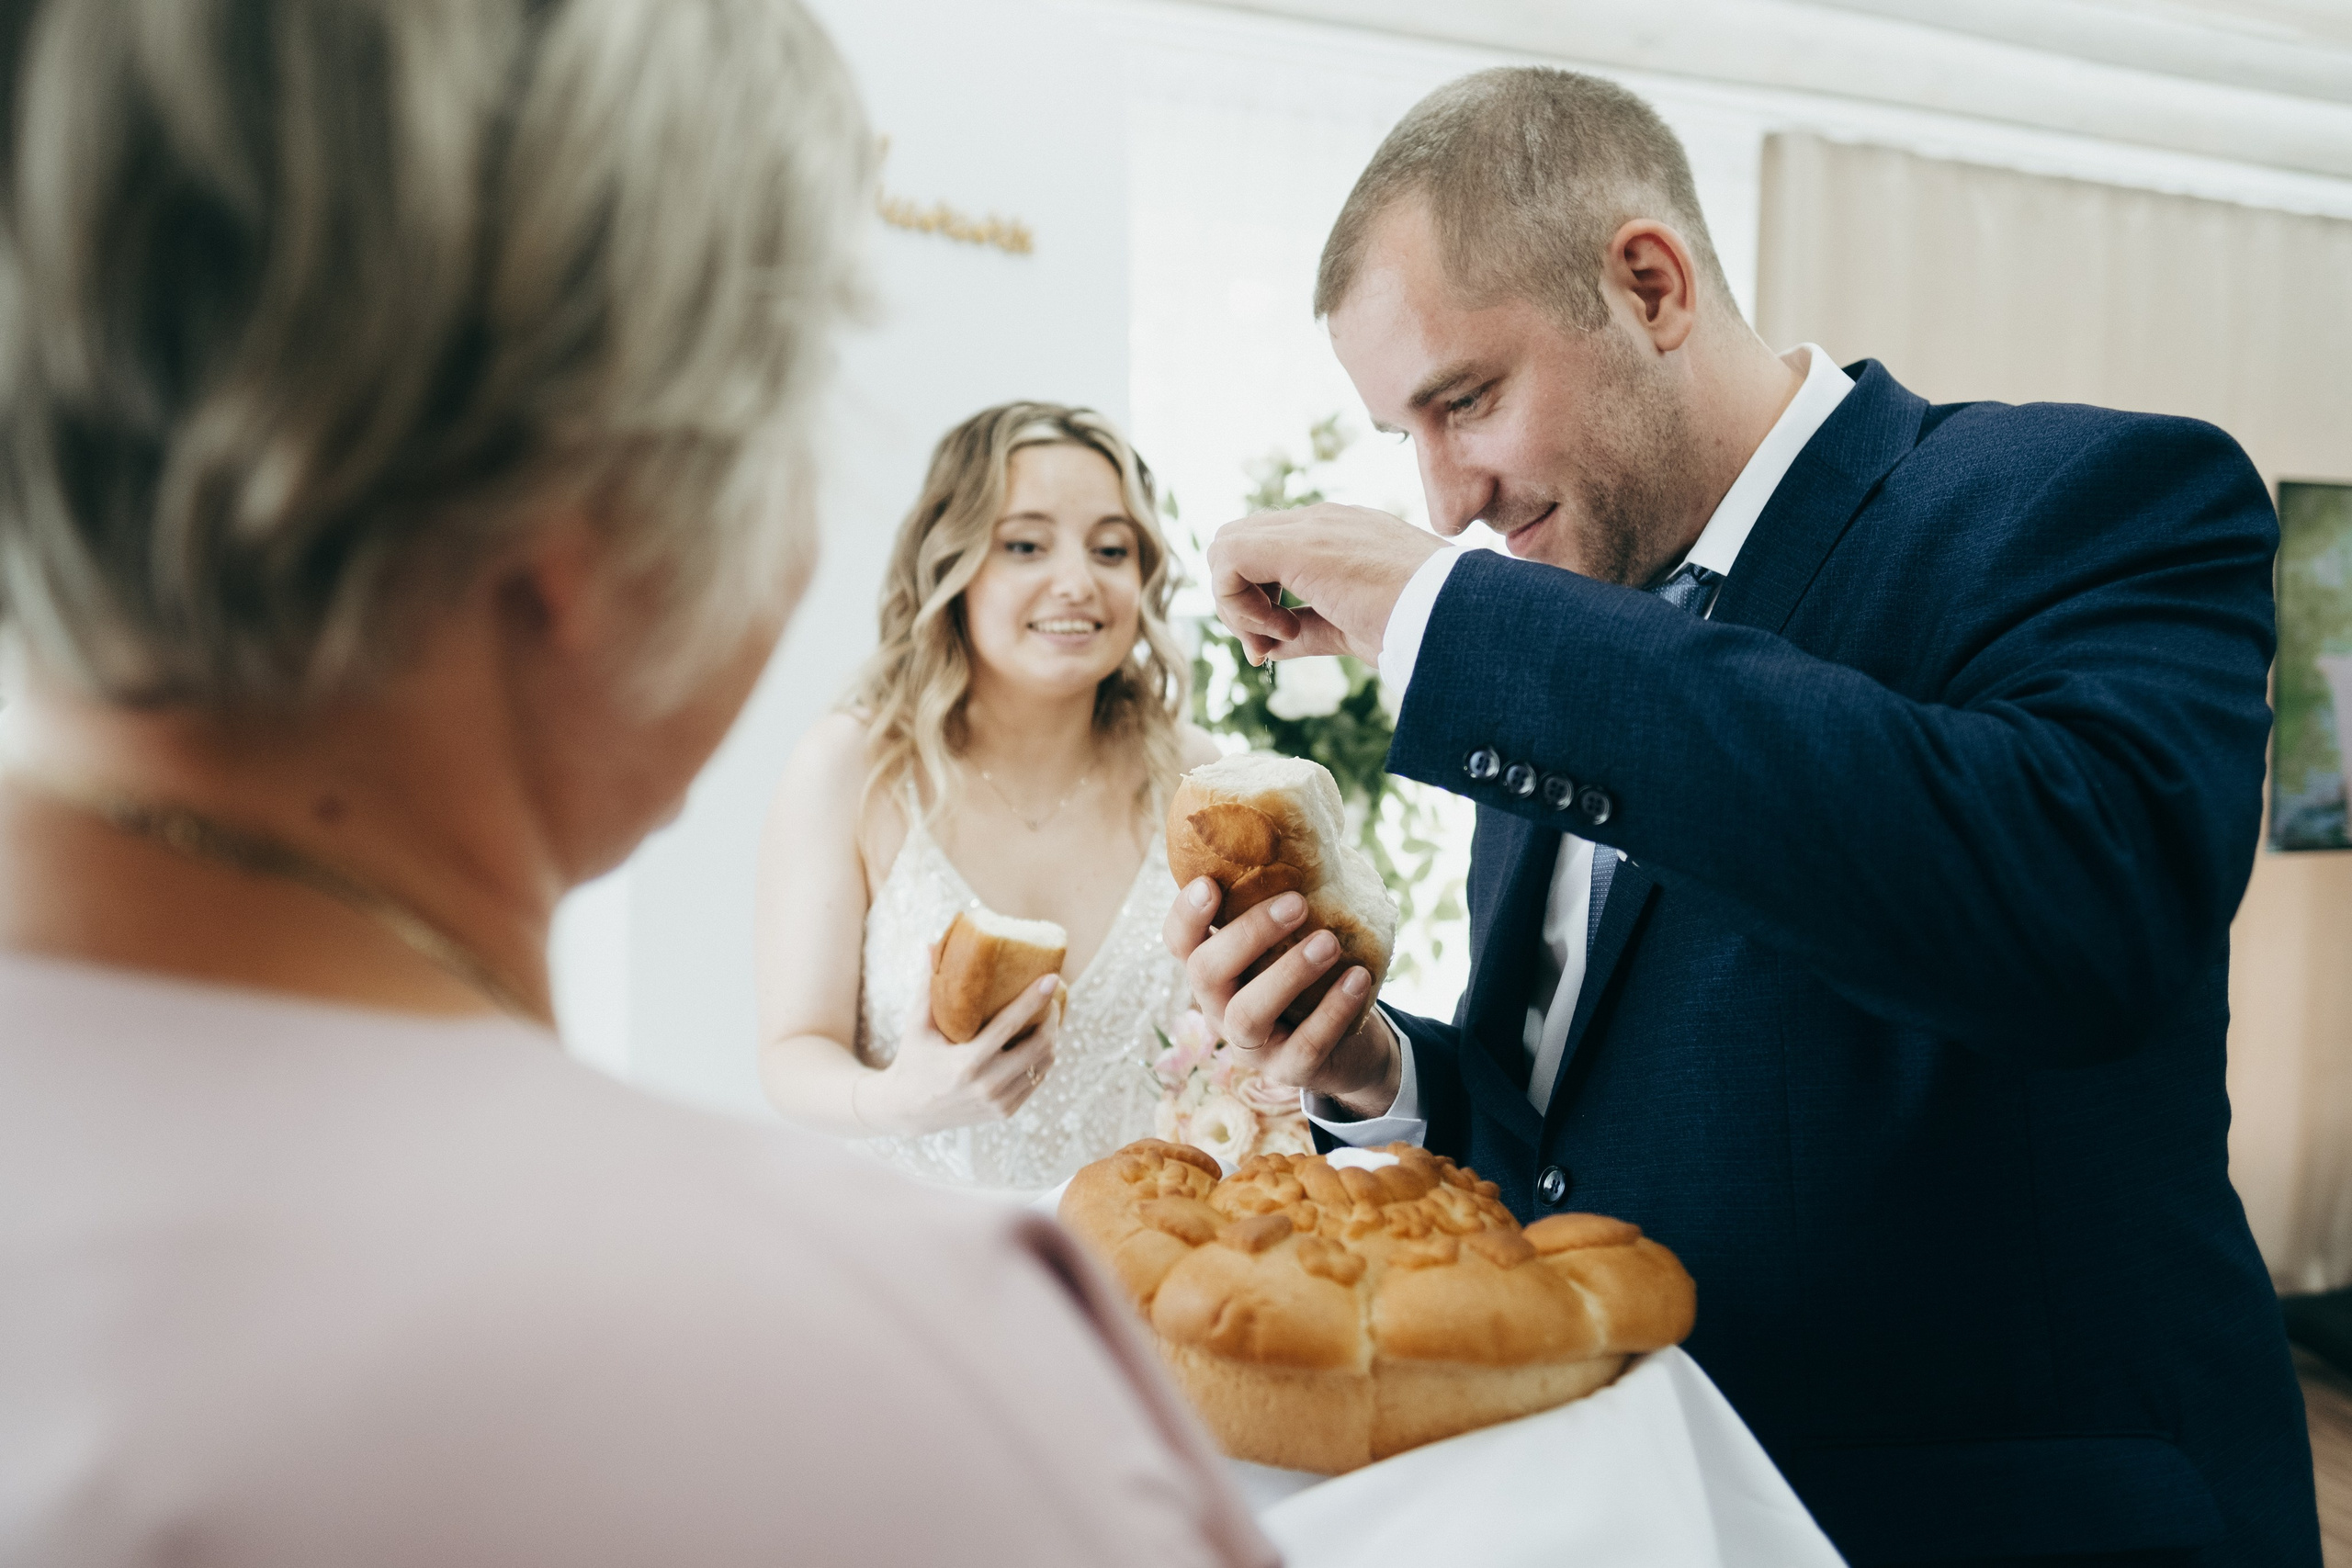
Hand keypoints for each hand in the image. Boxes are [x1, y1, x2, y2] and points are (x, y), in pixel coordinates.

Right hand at [859, 969, 1060, 1135]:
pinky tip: (1040, 1042)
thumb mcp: (917, 1025)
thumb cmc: (913, 1058)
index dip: (1034, 1000)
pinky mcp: (1005, 1112)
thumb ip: (928, 986)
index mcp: (965, 1063)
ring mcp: (998, 1102)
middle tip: (1053, 998)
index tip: (1052, 978)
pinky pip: (1037, 1081)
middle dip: (1053, 1019)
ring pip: (1044, 1065)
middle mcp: (986, 1085)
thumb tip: (932, 944)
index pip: (1010, 1026)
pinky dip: (1043, 1059)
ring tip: (1050, 1017)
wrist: (907, 1111)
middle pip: (1039, 1048)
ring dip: (1053, 1038)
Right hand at [1163, 878, 1401, 1116]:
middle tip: (1297, 903)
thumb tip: (1311, 833)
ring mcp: (1250, 1045)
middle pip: (1206, 972)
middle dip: (1248, 934)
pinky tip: (1358, 979)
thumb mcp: (1296, 938)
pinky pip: (1303, 1046)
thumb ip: (1289, 898)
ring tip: (1329, 943)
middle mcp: (1218, 1006)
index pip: (1179, 942)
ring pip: (1246, 1014)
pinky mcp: (1288, 1072)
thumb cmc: (1317, 974)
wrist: (1352, 1045)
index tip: (1209, 883)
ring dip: (1287, 974)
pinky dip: (1332, 1011)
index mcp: (1215, 968)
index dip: (1185, 915)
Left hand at [1207, 502, 1442, 666]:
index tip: (1280, 643)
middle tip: (1267, 645)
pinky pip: (1227, 559)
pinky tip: (1282, 628)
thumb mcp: (1352, 628)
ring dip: (1237, 603)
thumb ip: (1309, 630)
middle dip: (1239, 602)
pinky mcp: (1297, 543)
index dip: (1258, 600)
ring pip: (1226, 546)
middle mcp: (1320, 523)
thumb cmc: (1420, 626)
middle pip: (1239, 545)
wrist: (1455, 616)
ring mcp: (1310, 527)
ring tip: (1278, 636)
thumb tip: (1271, 646)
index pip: (1268, 551)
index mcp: (1339, 536)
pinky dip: (1240, 603)